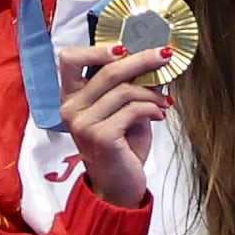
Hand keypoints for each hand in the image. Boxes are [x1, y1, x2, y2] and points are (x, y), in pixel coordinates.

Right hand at [53, 33, 172, 209]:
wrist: (119, 187)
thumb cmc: (121, 146)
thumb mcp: (122, 110)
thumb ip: (127, 86)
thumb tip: (152, 57)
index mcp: (71, 96)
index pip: (70, 58)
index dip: (97, 48)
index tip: (125, 47)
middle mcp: (71, 108)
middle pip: (108, 70)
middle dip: (141, 59)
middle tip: (164, 55)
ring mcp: (83, 123)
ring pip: (125, 90)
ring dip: (151, 92)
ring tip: (164, 101)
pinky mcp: (100, 136)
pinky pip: (133, 109)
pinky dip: (152, 108)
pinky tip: (160, 115)